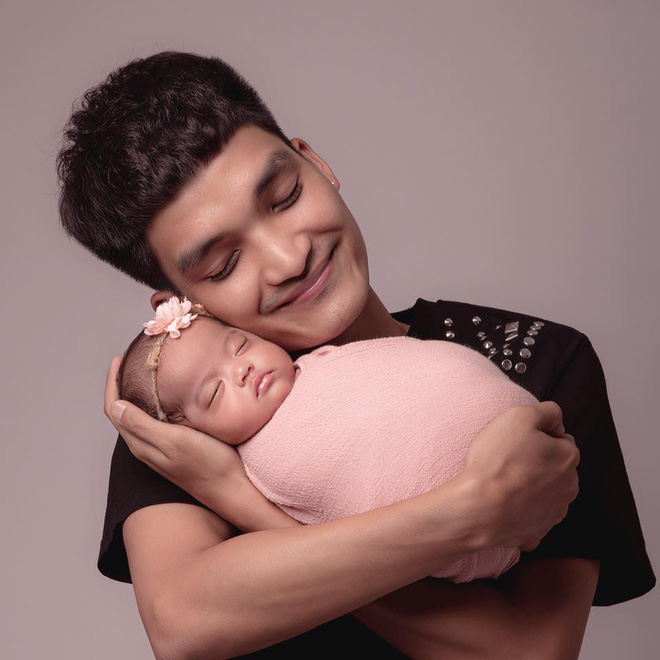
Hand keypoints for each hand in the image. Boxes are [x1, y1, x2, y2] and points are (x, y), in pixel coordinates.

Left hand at [104, 355, 244, 505]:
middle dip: (120, 385)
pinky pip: (154, 421)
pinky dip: (153, 403)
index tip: (118, 359)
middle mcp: (146, 446)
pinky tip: (168, 395)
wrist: (231, 488)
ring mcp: (161, 448)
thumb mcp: (174, 441)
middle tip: (130, 361)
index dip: (111, 383)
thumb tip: (115, 405)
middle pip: (122, 411)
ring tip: (146, 372)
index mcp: (141, 443)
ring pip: (138, 416)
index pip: (114, 409)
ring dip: (136, 394)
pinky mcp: (175, 447)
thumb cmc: (207, 464)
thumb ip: (143, 425)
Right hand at [463, 401, 579, 551]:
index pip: (560, 438)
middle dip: (538, 461)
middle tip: (509, 459)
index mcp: (568, 457)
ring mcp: (554, 512)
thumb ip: (546, 410)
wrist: (480, 508)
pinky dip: (522, 509)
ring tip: (504, 482)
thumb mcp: (519, 416)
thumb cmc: (497, 460)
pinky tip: (504, 504)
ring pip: (546, 491)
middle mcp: (569, 486)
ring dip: (532, 485)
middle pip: (555, 466)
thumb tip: (555, 419)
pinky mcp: (538, 532)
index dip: (537, 436)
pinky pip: (532, 515)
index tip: (516, 440)